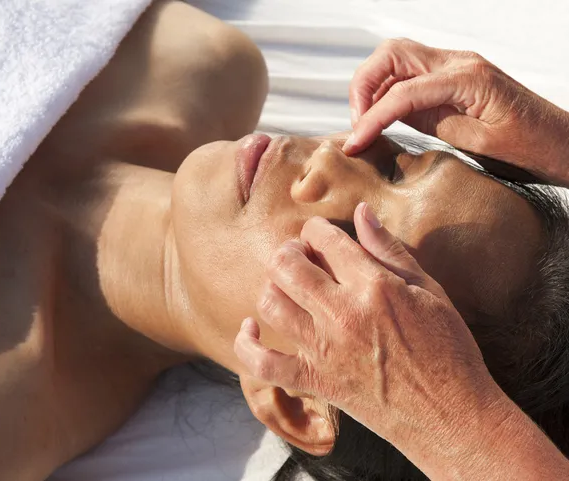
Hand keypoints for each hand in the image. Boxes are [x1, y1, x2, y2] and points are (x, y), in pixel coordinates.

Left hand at [234, 202, 499, 449]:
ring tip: (286, 287)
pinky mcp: (316, 383)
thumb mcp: (429, 290)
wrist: (453, 416)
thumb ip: (389, 249)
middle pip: (287, 266)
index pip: (325, 239)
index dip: (315, 228)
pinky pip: (263, 364)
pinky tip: (250, 329)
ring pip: (271, 304)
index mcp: (374, 286)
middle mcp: (343, 314)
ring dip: (272, 287)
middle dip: (288, 251)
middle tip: (300, 256)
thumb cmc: (449, 349)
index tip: (317, 233)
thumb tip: (361, 211)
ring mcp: (325, 350)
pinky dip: (247, 345)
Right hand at [345, 39, 568, 185]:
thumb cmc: (528, 146)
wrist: (557, 141)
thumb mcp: (477, 142)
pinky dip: (386, 91)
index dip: (371, 117)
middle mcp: (458, 62)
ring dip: (370, 86)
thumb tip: (391, 117)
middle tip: (356, 123)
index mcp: (468, 79)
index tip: (354, 142)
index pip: (402, 92)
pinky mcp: (450, 77)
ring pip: (395, 58)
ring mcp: (454, 65)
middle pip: (391, 54)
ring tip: (364, 121)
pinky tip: (382, 116)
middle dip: (362, 86)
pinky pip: (408, 74)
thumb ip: (432, 122)